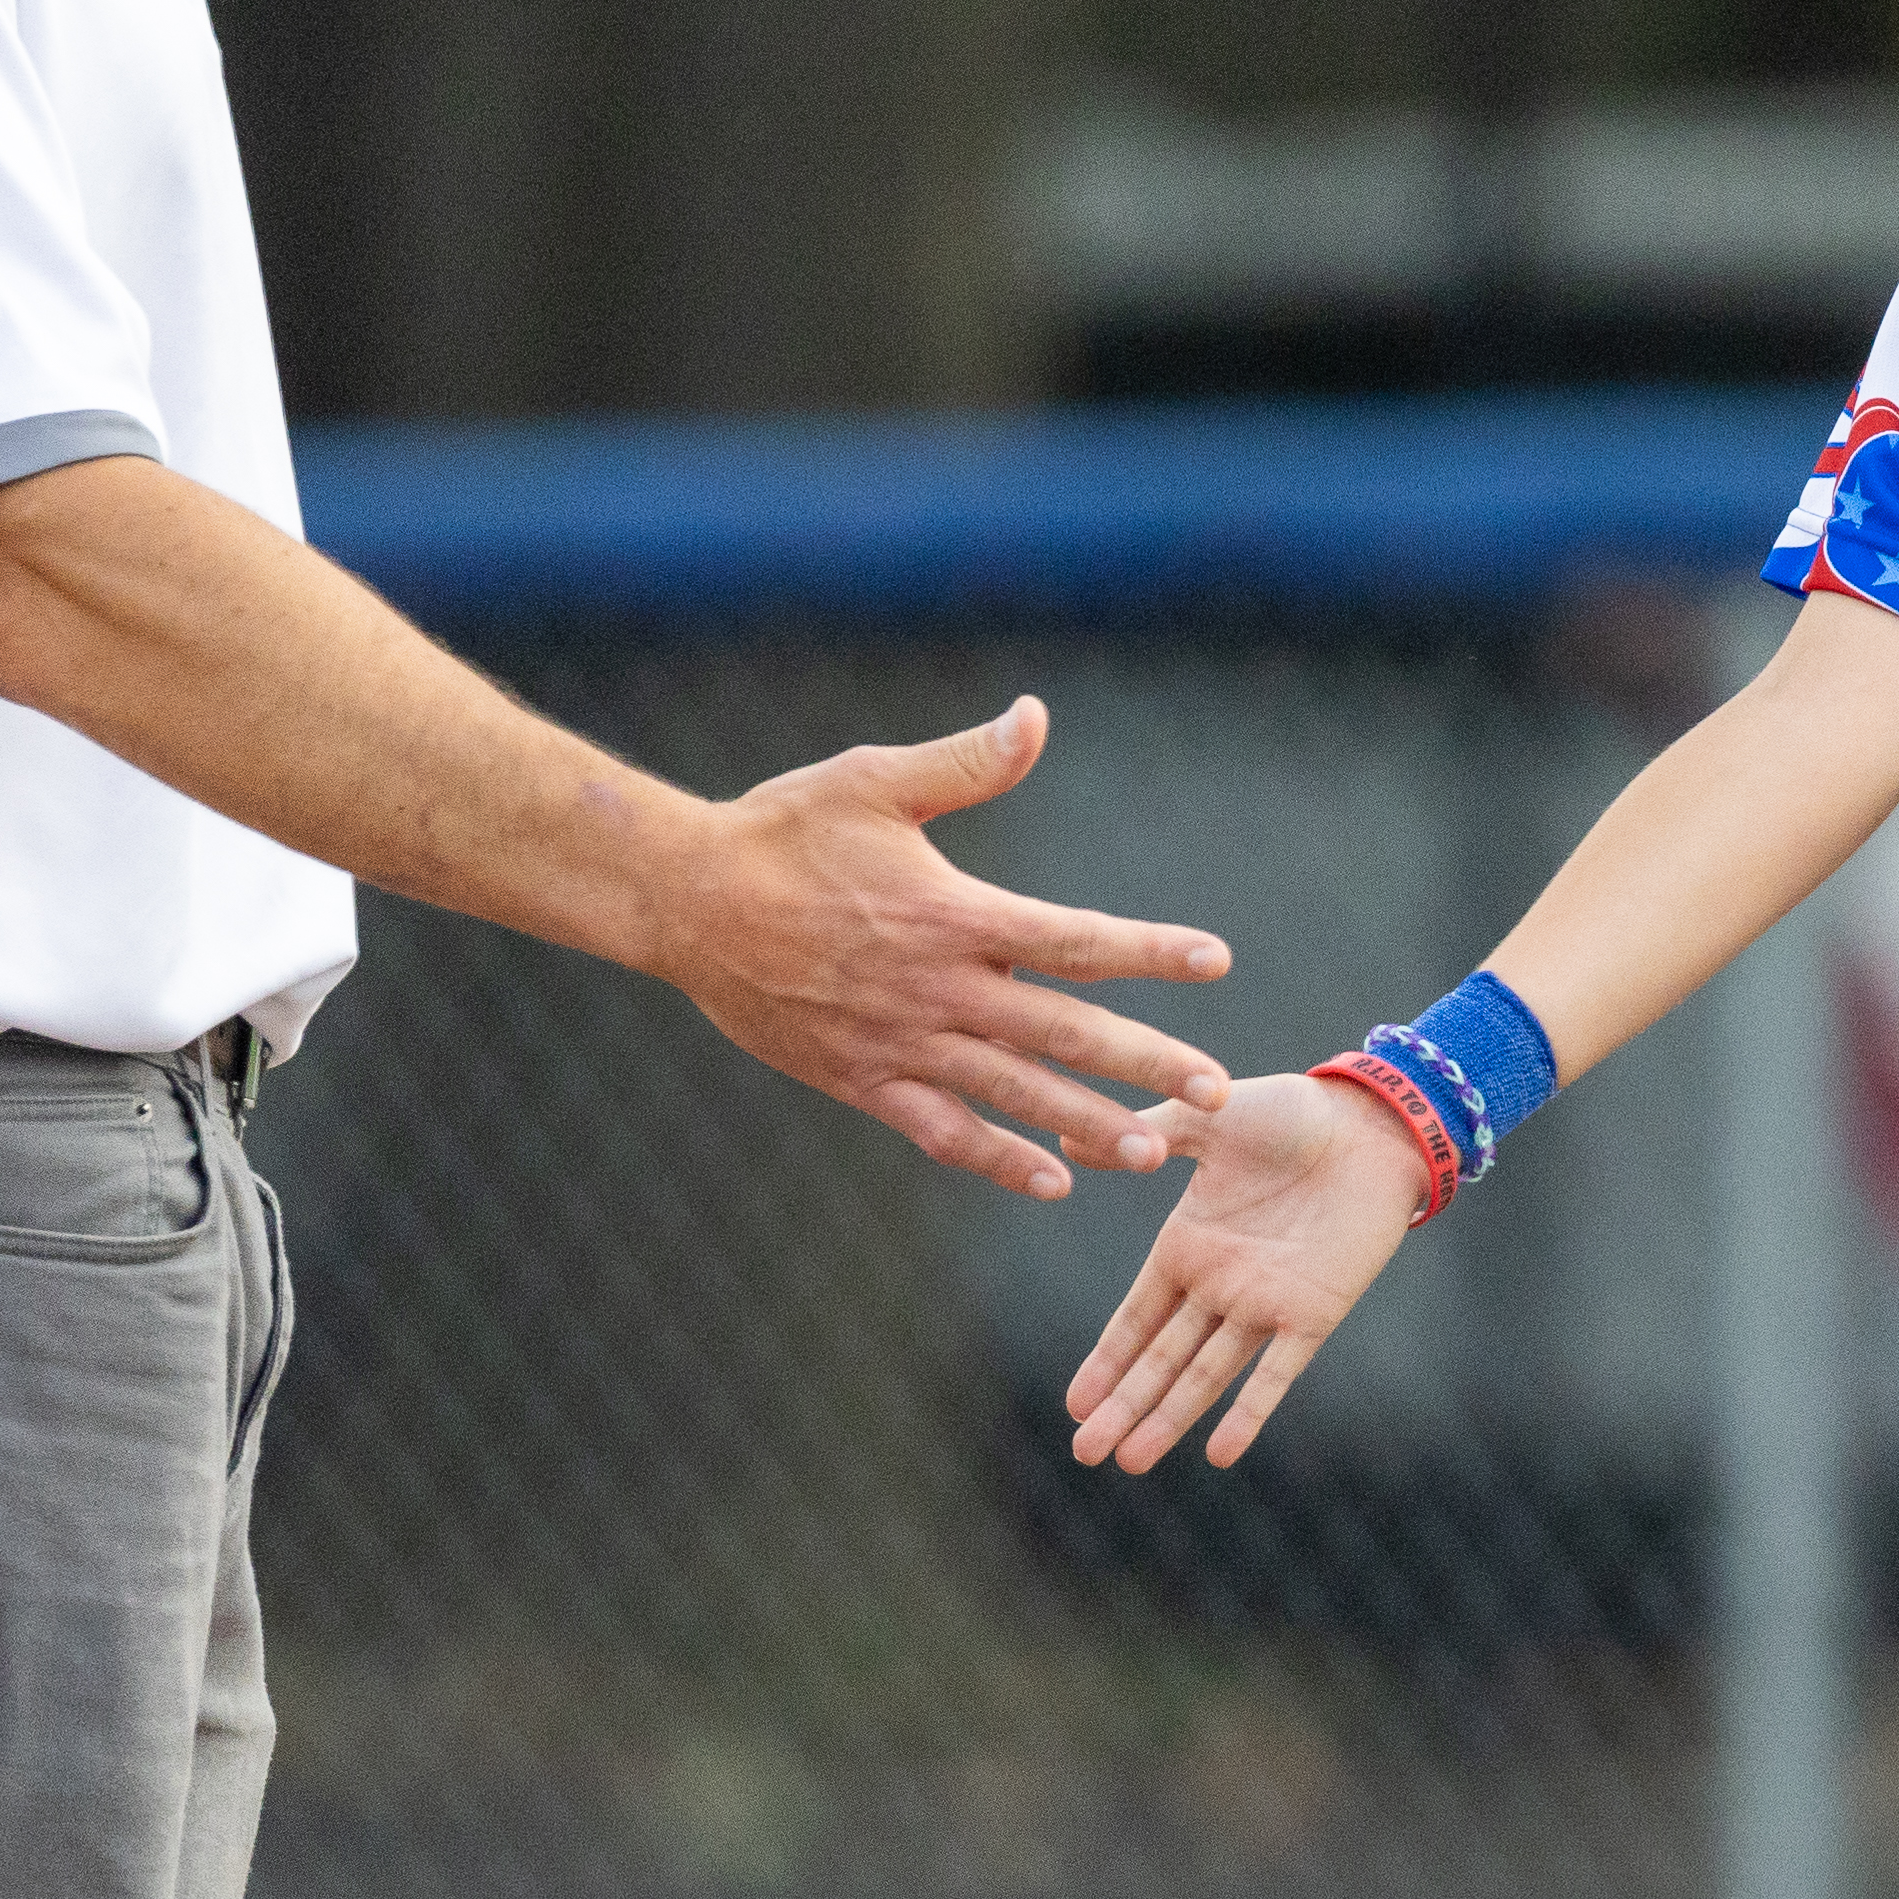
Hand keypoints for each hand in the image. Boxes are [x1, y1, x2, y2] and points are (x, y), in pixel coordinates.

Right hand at [665, 694, 1232, 1199]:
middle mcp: (937, 990)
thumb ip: (964, 763)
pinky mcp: (861, 1080)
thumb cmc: (782, 829)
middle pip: (1062, 1034)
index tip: (1214, 961)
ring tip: (1154, 1153)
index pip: (1073, 941)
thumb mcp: (873, 782)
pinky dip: (998, 1159)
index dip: (1148, 951)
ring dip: (1087, 1126)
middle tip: (1216, 1093)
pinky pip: (941, 1132)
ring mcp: (899, 1044)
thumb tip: (1035, 716)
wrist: (683, 900)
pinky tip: (1052, 1182)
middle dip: (1145, 1064)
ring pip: (1012, 1097)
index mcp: (952, 916)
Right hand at [1068, 1071, 1432, 1471]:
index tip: (1075, 1405)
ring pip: (1208, 1375)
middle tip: (1086, 1454)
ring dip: (1171, 1418)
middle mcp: (1221, 1285)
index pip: (1136, 1319)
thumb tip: (1066, 1138)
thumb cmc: (1290, 1114)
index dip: (1107, 1362)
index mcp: (1189, 1245)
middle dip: (1125, 1406)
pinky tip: (1221, 1452)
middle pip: (1163, 1360)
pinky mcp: (1314, 1312)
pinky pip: (1277, 1371)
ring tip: (1132, 1462)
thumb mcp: (1207, 1118)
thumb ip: (1147, 1135)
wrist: (1370, 1124)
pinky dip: (1251, 1411)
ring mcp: (1266, 1303)